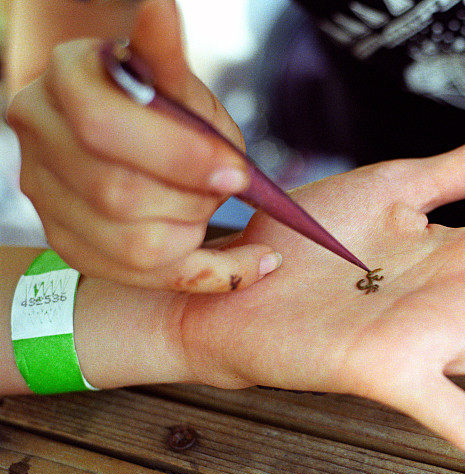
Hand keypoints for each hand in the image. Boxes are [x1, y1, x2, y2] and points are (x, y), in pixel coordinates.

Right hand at [6, 0, 280, 291]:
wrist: (136, 135)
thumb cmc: (163, 106)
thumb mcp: (176, 82)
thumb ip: (168, 58)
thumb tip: (158, 8)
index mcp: (64, 81)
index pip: (106, 127)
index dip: (179, 156)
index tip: (237, 171)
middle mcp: (39, 136)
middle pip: (117, 194)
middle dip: (192, 200)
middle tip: (227, 188)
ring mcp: (45, 192)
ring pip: (130, 245)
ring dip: (194, 234)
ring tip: (212, 208)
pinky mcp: (67, 239)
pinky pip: (137, 279)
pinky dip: (202, 275)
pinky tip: (247, 262)